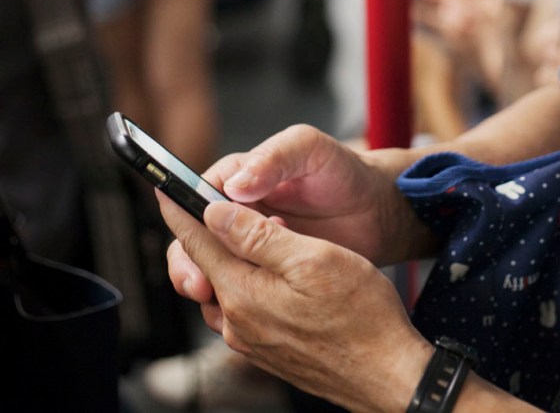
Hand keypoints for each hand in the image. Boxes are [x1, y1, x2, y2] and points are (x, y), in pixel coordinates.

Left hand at [161, 196, 431, 412]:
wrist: (389, 374)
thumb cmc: (361, 314)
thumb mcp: (312, 258)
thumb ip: (257, 236)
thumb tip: (215, 214)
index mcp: (243, 293)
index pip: (198, 242)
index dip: (182, 209)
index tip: (166, 189)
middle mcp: (238, 322)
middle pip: (208, 265)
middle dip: (210, 233)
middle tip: (225, 206)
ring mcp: (252, 342)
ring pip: (226, 287)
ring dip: (233, 259)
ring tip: (263, 236)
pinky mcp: (270, 352)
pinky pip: (244, 309)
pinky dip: (248, 283)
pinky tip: (275, 275)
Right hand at [162, 124, 427, 305]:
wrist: (376, 210)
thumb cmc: (342, 171)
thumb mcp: (308, 149)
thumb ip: (273, 160)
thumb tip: (235, 186)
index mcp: (240, 177)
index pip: (198, 195)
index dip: (188, 218)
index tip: (192, 241)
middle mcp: (238, 213)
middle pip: (195, 238)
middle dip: (188, 262)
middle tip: (200, 285)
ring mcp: (251, 246)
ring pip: (212, 269)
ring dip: (210, 285)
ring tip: (225, 297)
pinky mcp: (267, 275)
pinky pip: (237, 292)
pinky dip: (235, 303)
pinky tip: (253, 306)